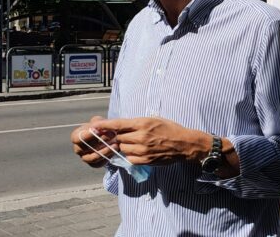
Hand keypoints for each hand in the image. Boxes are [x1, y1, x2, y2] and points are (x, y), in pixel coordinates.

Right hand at [70, 116, 117, 167]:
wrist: (108, 136)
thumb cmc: (101, 127)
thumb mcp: (99, 121)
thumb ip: (97, 122)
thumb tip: (97, 127)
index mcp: (76, 137)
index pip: (77, 138)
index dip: (87, 135)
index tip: (98, 131)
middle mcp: (78, 148)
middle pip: (85, 148)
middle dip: (100, 142)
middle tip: (112, 135)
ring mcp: (84, 157)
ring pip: (92, 157)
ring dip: (105, 151)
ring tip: (116, 144)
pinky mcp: (93, 164)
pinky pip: (99, 163)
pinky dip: (107, 157)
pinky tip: (115, 151)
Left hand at [91, 117, 209, 165]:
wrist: (184, 144)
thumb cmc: (170, 129)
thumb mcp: (154, 120)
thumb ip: (138, 123)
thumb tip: (121, 126)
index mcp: (143, 123)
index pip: (118, 124)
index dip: (105, 126)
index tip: (95, 126)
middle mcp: (141, 136)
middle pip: (119, 137)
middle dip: (120, 136)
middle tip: (128, 135)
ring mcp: (142, 150)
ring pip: (123, 148)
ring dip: (126, 146)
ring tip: (137, 143)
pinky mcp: (145, 160)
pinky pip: (129, 158)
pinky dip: (131, 155)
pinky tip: (140, 151)